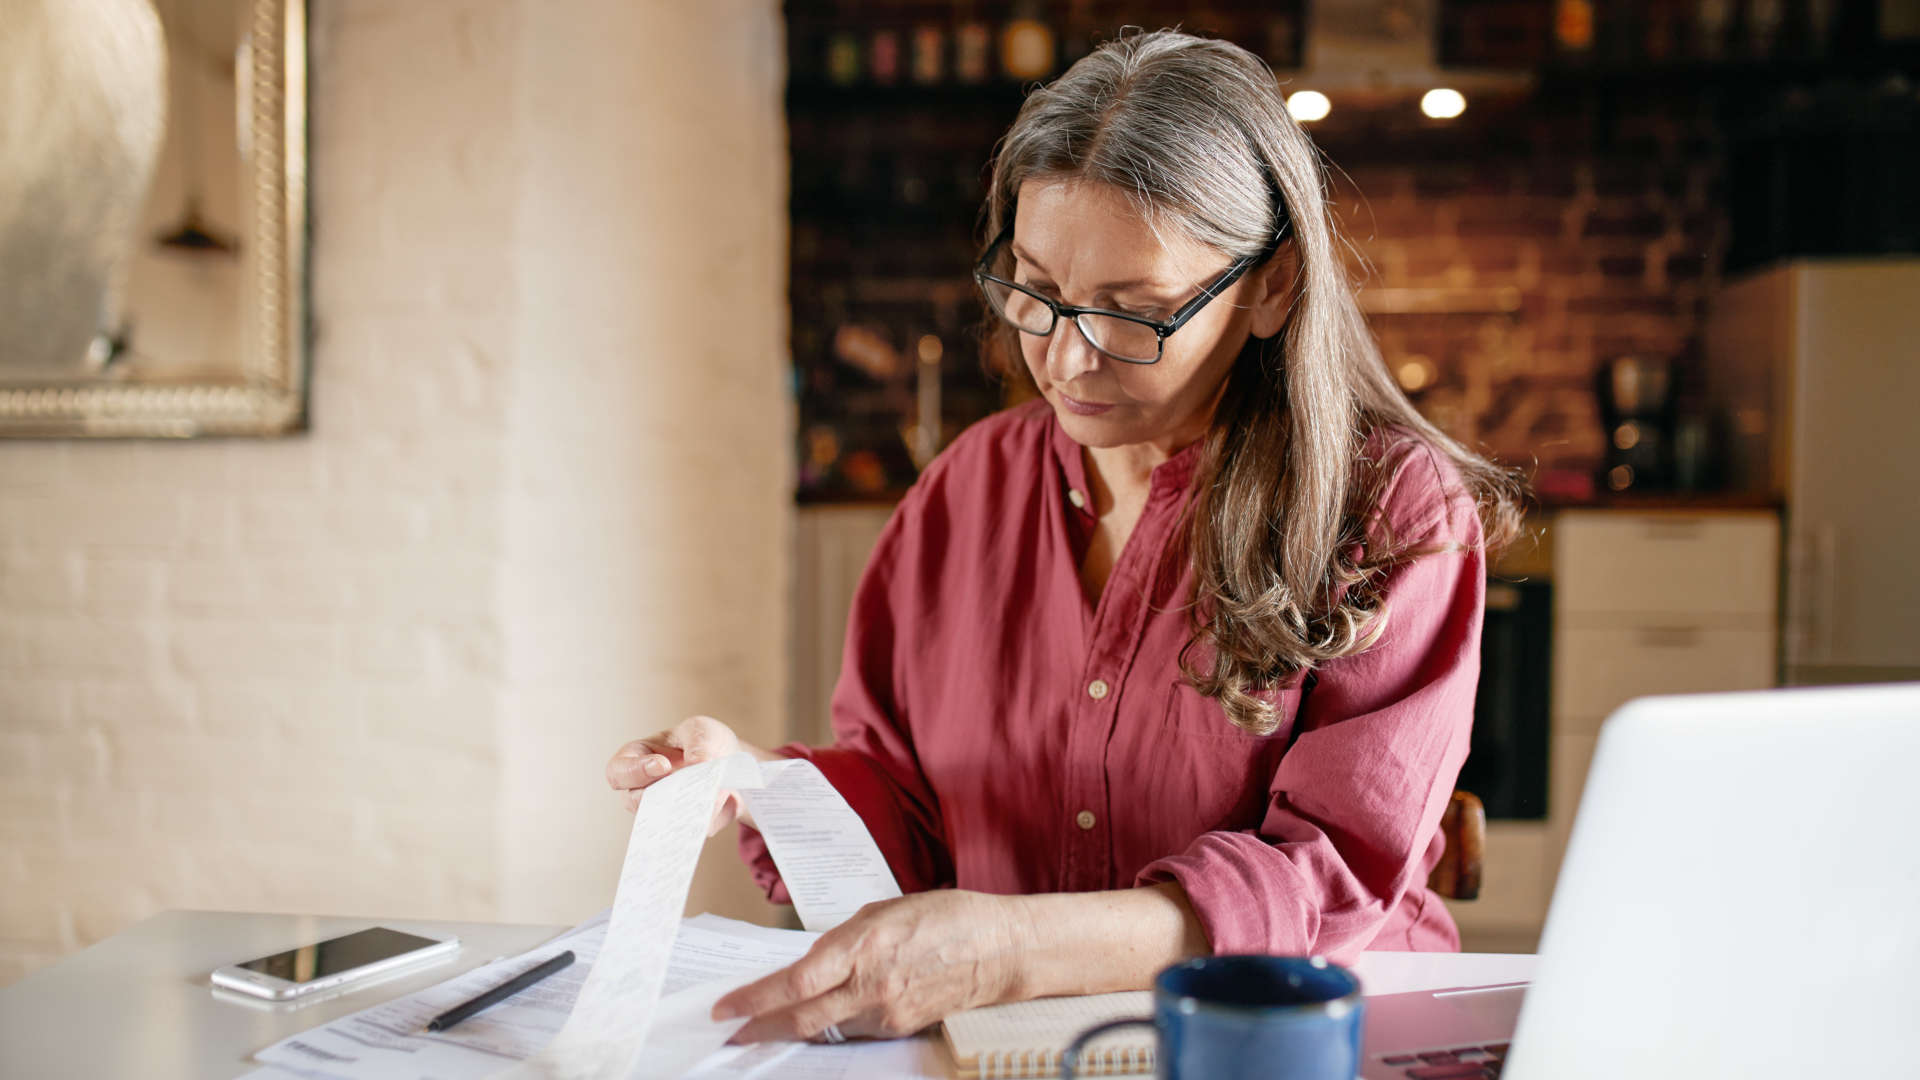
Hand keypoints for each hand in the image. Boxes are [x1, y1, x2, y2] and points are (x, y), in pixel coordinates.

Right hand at [605, 716, 750, 834]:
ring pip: (665, 821)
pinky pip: (694, 830)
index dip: (635, 771)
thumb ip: (699, 743)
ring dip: (691, 808)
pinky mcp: (687, 827)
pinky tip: (728, 800)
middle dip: (664, 795)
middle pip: (636, 802)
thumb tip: (698, 764)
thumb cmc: (705, 741)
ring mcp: (662, 811)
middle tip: (692, 785)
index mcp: (637, 758)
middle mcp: (642, 789)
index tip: (663, 766)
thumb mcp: (702, 730)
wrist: (731, 762)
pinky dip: (712, 816)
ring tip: (717, 792)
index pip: (618, 771)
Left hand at [712, 890, 1029, 1042]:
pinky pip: (851, 1031)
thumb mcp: (883, 911)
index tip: (726, 1008)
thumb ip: (842, 940)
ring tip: (761, 1026)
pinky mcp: (898, 1028)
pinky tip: (812, 1021)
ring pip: (823, 1029)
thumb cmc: (945, 918)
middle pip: (801, 1018)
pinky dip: (826, 1027)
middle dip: (759, 1027)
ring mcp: (885, 1013)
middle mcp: (871, 986)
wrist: (997, 950)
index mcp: (864, 946)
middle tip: (730, 1032)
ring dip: (789, 1028)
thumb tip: (809, 962)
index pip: (796, 983)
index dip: (755, 999)